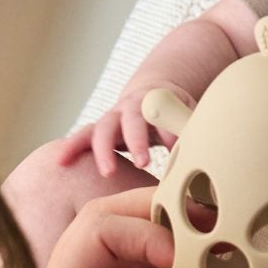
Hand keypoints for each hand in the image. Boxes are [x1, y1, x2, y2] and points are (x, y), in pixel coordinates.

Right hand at [56, 80, 195, 177]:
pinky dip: (71, 147)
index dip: (168, 129)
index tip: (176, 146)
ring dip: (104, 150)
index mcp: (155, 102)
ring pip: (103, 129)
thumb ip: (192, 129)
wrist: (151, 96)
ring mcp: (112, 118)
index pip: (162, 114)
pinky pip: (82, 137)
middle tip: (144, 162)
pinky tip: (61, 162)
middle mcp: (130, 108)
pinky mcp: (99, 130)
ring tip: (108, 172)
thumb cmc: (173, 111)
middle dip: (136, 140)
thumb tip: (206, 153)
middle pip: (130, 120)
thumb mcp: (187, 115)